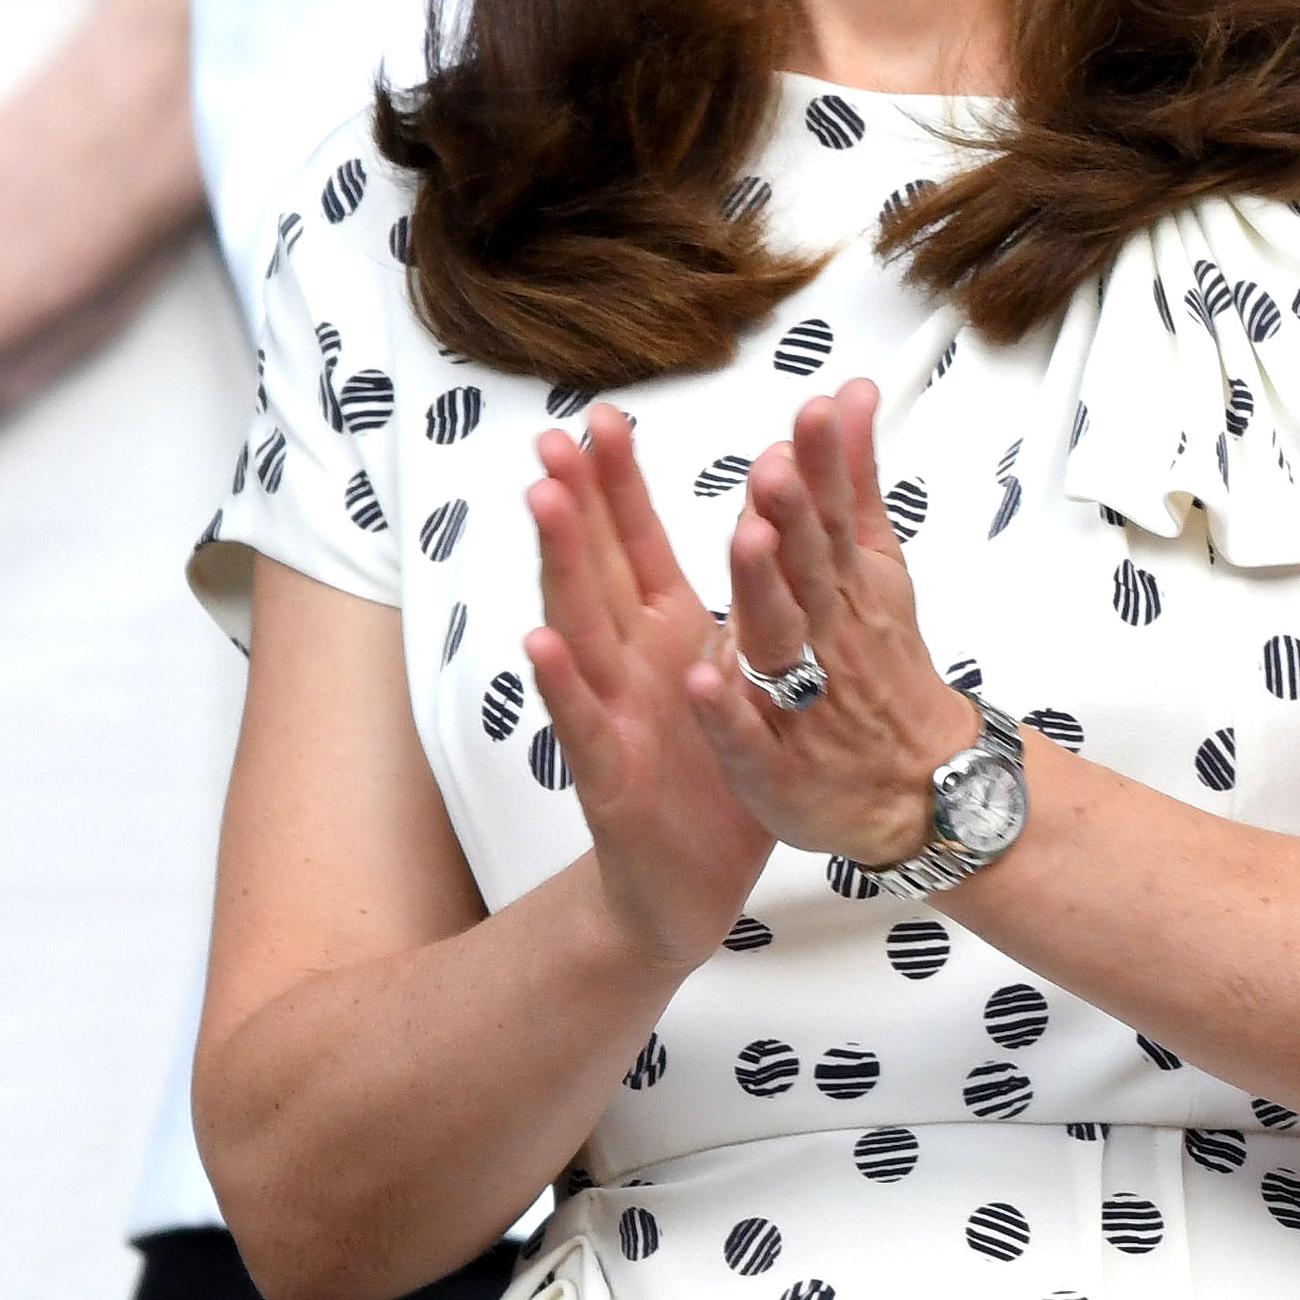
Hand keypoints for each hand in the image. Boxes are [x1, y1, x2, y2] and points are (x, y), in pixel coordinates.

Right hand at [520, 404, 773, 968]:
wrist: (692, 883)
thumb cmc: (712, 773)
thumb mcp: (736, 675)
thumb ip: (736, 605)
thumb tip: (759, 528)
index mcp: (665, 635)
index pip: (634, 544)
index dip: (617, 483)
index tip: (603, 416)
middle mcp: (627, 665)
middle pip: (594, 568)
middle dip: (577, 501)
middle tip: (555, 434)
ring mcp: (611, 715)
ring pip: (579, 628)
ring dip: (559, 564)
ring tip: (542, 500)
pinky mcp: (608, 776)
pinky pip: (584, 723)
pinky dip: (563, 683)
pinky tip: (540, 640)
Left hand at [682, 380, 982, 864]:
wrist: (920, 788)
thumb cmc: (883, 671)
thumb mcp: (878, 567)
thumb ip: (853, 483)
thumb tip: (851, 396)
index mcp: (843, 586)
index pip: (831, 514)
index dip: (822, 464)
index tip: (814, 411)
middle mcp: (824, 634)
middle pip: (807, 568)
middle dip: (792, 515)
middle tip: (776, 466)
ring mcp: (800, 699)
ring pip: (779, 638)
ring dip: (763, 589)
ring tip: (747, 540)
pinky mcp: (773, 763)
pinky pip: (748, 737)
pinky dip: (729, 712)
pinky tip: (703, 681)